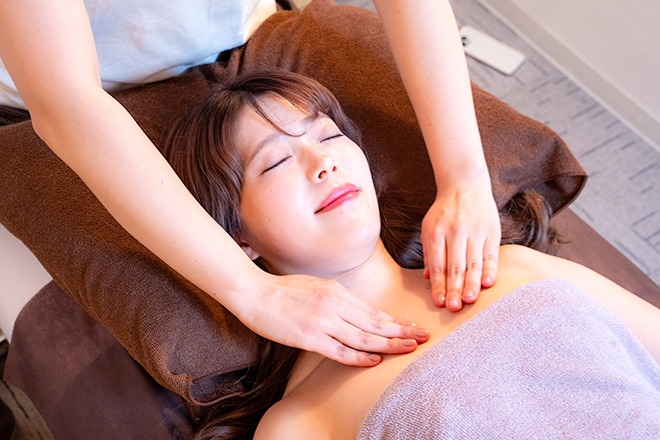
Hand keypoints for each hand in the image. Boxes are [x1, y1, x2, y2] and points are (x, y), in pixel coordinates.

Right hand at [236, 272, 429, 365]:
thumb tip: (355, 312)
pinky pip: (339, 350)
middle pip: (374, 322)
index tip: (413, 326)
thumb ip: (336, 299)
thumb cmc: (283, 290)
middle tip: (423, 337)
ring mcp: (322, 321)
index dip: (395, 320)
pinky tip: (374, 360)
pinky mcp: (309, 337)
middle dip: (401, 331)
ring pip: (362, 336)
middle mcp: (333, 305)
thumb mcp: (316, 287)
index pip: (372, 310)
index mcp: (336, 292)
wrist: (254, 292)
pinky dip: (359, 356)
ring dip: (388, 343)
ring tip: (409, 348)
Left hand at [421, 178, 500, 310]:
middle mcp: (455, 232)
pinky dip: (489, 270)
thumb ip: (430, 253)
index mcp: (436, 232)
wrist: (465, 186)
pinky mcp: (491, 231)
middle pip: (454, 266)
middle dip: (453, 289)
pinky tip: (487, 284)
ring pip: (473, 263)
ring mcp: (475, 231)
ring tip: (468, 300)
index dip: (438, 284)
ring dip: (471, 284)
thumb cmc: (444, 212)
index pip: (437, 264)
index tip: (439, 302)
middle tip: (453, 308)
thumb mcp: (429, 228)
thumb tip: (429, 279)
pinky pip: (490, 254)